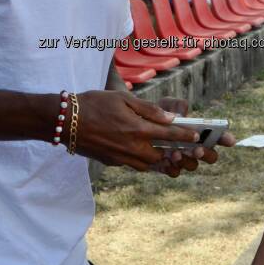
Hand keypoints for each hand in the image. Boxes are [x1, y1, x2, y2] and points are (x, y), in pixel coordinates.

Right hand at [73, 90, 198, 170]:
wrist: (66, 121)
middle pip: (160, 155)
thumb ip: (148, 110)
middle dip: (172, 151)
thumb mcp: (123, 99)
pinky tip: (142, 152)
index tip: (197, 136)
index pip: (168, 135)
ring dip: (157, 158)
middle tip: (180, 145)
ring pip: (147, 164)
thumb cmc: (94, 104)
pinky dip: (141, 160)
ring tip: (164, 151)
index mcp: (137, 129)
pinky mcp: (111, 162)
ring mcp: (121, 158)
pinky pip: (132, 164)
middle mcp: (131, 148)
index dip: (185, 135)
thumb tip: (170, 117)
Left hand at [152, 97, 235, 176]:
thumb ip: (177, 106)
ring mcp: (184, 159)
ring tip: (176, 153)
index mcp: (200, 132)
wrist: (140, 125)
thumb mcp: (168, 104)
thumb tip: (181, 116)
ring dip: (187, 161)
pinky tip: (166, 161)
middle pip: (211, 156)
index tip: (230, 140)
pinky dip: (172, 168)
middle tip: (197, 149)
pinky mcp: (169, 167)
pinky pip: (175, 172)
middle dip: (206, 154)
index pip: (219, 137)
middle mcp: (196, 147)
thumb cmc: (160, 113)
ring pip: (193, 166)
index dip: (226, 139)